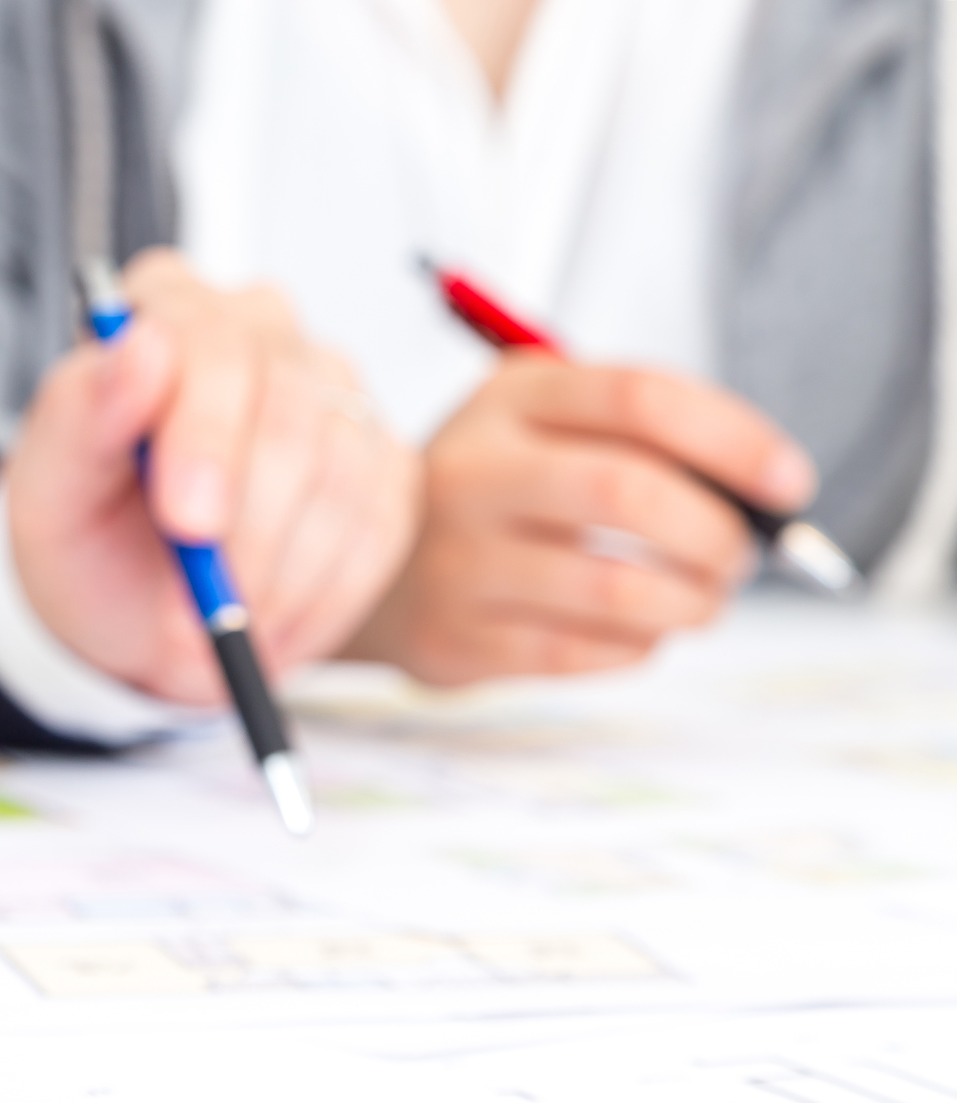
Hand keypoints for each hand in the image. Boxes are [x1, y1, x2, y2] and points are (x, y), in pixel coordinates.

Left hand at [0, 249, 419, 704]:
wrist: (139, 607)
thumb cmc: (90, 538)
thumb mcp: (50, 494)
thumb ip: (80, 414)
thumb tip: (138, 346)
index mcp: (166, 304)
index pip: (209, 342)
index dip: (205, 435)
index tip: (188, 522)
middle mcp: (258, 328)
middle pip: (291, 406)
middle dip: (250, 522)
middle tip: (217, 603)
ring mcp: (332, 387)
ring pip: (342, 474)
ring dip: (280, 571)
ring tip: (225, 614)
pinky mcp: (383, 458)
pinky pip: (379, 527)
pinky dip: (324, 593)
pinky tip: (270, 612)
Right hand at [344, 354, 816, 685]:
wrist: (365, 563)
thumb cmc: (487, 495)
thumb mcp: (541, 428)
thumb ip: (641, 441)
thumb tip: (766, 496)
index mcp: (508, 401)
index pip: (640, 399)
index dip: (734, 440)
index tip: (787, 483)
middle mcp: (471, 472)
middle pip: (626, 492)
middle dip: (714, 534)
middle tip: (739, 556)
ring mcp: (456, 560)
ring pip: (613, 588)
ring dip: (688, 603)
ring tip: (700, 601)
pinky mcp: (454, 637)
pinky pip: (580, 653)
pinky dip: (636, 647)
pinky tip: (636, 632)